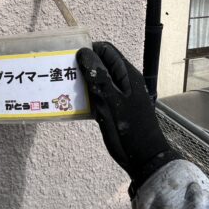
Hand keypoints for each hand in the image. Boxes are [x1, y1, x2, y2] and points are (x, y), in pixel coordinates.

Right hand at [76, 42, 179, 192]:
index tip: (71, 59)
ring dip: (82, 81)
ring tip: (65, 86)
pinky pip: (96, 95)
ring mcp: (117, 95)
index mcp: (127, 75)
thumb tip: (83, 52)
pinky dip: (85, 95)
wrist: (144, 159)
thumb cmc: (130, 130)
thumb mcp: (112, 102)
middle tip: (64, 73)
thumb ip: (99, 77)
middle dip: (83, 65)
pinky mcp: (112, 108)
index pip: (106, 51)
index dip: (89, 50)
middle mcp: (122, 81)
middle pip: (100, 64)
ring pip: (97, 80)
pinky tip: (72, 102)